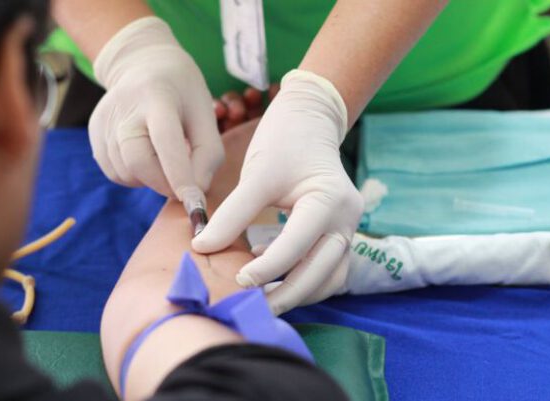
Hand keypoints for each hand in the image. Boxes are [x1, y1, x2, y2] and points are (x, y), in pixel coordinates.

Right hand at [89, 17, 223, 199]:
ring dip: (150, 179)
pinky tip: (146, 155)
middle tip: (183, 183)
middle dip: (164, 183)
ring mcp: (104, 121)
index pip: (165, 140)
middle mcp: (124, 107)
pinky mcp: (94, 133)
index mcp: (158, 96)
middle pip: (138, 162)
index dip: (180, 175)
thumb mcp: (205, 113)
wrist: (143, 64)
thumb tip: (197, 191)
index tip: (195, 202)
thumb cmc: (182, 92)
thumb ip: (208, 153)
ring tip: (163, 156)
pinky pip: (115, 172)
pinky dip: (135, 175)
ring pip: (126, 173)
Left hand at [193, 70, 363, 314]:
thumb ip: (232, 214)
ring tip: (262, 301)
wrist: (310, 120)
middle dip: (286, 294)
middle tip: (250, 307)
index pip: (298, 245)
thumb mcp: (257, 174)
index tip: (237, 280)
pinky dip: (304, 282)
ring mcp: (348, 230)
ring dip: (298, 294)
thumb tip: (202, 247)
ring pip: (329, 279)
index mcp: (331, 201)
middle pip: (321, 273)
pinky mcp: (339, 235)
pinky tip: (273, 278)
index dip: (267, 268)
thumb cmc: (284, 141)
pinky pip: (327, 271)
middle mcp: (347, 220)